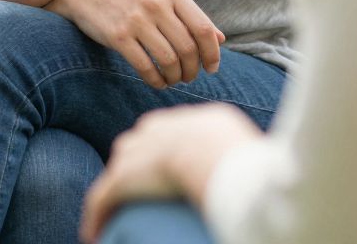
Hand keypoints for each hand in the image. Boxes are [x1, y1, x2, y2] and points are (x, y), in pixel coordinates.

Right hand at [49, 0, 222, 87]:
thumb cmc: (132, 0)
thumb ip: (192, 17)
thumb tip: (221, 40)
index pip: (203, 29)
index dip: (212, 53)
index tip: (211, 68)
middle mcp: (156, 4)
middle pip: (188, 48)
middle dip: (193, 69)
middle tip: (189, 77)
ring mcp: (136, 20)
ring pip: (169, 60)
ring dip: (175, 77)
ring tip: (173, 79)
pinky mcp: (118, 36)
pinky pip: (146, 67)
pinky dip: (156, 81)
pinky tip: (158, 82)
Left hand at [80, 105, 263, 240]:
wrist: (215, 155)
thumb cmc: (238, 153)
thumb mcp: (242, 141)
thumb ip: (240, 148)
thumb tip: (262, 167)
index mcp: (179, 123)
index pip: (162, 133)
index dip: (160, 151)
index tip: (165, 169)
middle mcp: (152, 132)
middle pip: (136, 147)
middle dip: (135, 166)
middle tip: (142, 191)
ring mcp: (134, 155)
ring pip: (118, 173)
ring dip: (115, 194)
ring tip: (115, 216)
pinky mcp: (122, 180)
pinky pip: (102, 199)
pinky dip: (97, 217)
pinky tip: (94, 235)